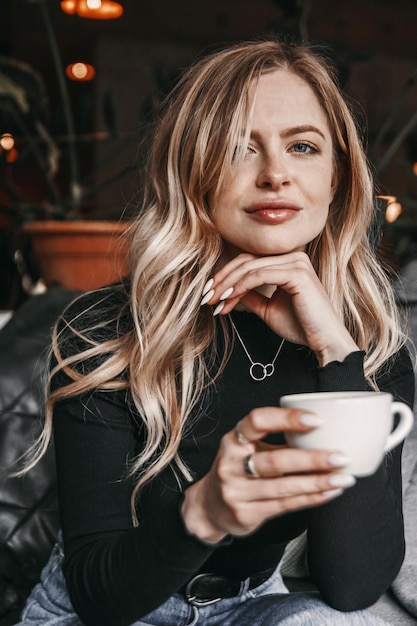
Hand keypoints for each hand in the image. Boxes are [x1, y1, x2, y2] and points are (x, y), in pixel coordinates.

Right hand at [181, 406, 354, 542]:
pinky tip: (329, 492)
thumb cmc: (237, 469)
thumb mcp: (246, 447)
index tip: (316, 420)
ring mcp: (237, 491)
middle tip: (341, 456)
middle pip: (276, 461)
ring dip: (318, 482)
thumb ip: (275, 438)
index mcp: (233, 440)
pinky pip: (285, 505)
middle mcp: (232, 464)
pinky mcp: (246, 514)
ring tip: (343, 477)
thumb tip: (323, 429)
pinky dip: (311, 498)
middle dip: (312, 459)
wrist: (209, 506)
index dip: (287, 418)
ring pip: (284, 487)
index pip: (257, 421)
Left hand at [202, 251, 358, 365]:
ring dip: (227, 285)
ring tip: (214, 301)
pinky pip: (259, 276)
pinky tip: (228, 300)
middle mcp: (294, 257)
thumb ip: (251, 296)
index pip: (249, 262)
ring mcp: (296, 263)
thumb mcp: (268, 309)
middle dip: (222, 279)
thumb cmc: (301, 326)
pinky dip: (240, 287)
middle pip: (246, 261)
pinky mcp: (296, 273)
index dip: (226, 275)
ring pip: (250, 268)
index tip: (209, 292)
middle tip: (206, 296)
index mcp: (288, 262)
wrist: (324, 340)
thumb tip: (228, 292)